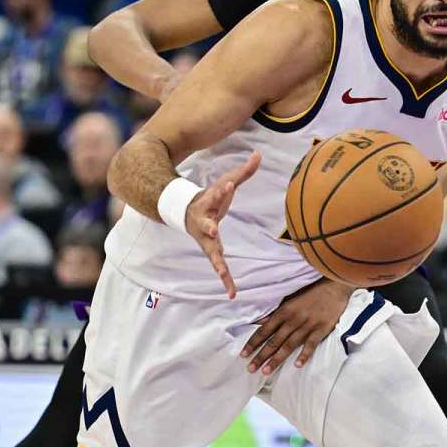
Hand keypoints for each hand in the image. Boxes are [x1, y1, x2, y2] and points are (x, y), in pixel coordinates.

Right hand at [185, 151, 260, 298]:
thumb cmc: (210, 197)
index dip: (223, 190)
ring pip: (211, 252)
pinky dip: (226, 281)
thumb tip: (260, 153)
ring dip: (216, 262)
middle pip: (207, 224)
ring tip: (221, 273)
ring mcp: (206, 240)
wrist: (186, 213)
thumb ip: (244, 171)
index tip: (230, 184)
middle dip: (209, 226)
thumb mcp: (226, 183)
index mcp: (209, 202)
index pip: (217, 194)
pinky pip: (220, 268)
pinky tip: (233, 294)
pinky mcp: (212, 252)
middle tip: (214, 229)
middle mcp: (204, 222)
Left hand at [240, 279, 351, 374]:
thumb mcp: (290, 298)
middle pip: (274, 341)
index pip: (264, 330)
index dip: (253, 343)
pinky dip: (304, 355)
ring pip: (289, 345)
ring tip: (266, 371)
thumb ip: (276, 312)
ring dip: (277, 359)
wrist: (334, 286)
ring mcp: (307, 326)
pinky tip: (297, 365)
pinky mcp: (321, 330)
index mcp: (284, 311)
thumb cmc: (310, 292)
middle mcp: (293, 320)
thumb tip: (260, 321)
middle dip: (261, 356)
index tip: (244, 354)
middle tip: (250, 368)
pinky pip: (311, 345)